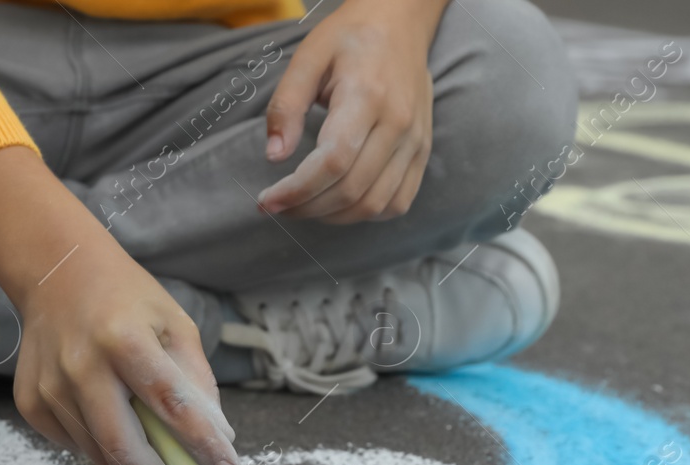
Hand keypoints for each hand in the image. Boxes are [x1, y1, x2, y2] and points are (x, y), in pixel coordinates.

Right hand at [0, 148, 238, 464]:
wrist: (56, 272)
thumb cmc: (127, 299)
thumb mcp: (174, 323)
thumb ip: (195, 381)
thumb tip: (216, 441)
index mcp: (123, 339)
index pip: (170, 403)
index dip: (201, 443)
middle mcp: (81, 365)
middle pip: (124, 447)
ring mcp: (50, 386)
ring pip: (98, 454)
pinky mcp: (31, 401)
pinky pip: (73, 446)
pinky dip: (100, 450)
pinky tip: (111, 427)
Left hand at [258, 0, 446, 222]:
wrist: (400, 23)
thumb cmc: (350, 39)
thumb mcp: (308, 58)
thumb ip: (286, 106)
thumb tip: (274, 156)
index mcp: (367, 96)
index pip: (333, 162)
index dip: (297, 191)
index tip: (267, 201)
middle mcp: (397, 124)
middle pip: (351, 190)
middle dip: (307, 208)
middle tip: (278, 206)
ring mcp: (415, 141)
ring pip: (374, 204)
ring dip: (333, 216)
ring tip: (305, 206)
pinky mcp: (423, 152)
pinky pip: (398, 202)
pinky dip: (366, 214)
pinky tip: (340, 204)